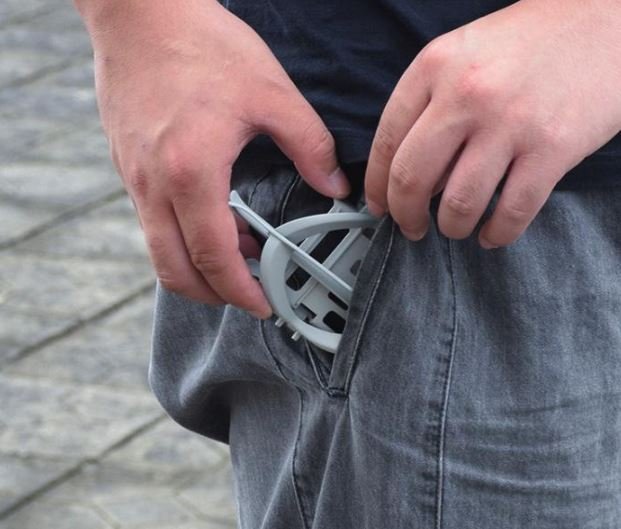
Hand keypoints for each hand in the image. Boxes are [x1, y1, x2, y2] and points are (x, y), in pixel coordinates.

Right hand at [77, 0, 349, 316]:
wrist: (140, 11)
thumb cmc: (202, 45)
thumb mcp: (272, 93)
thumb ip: (311, 146)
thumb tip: (335, 186)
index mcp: (192, 172)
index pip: (214, 257)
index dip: (242, 291)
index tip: (264, 304)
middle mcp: (154, 185)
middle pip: (175, 271)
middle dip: (214, 295)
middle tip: (248, 293)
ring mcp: (133, 178)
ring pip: (158, 251)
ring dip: (197, 268)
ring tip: (238, 256)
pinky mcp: (126, 166)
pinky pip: (152, 223)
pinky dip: (182, 238)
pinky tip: (213, 218)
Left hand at [365, 0, 620, 247]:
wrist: (606, 19)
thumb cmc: (530, 41)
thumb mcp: (464, 54)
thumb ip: (430, 104)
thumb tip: (411, 174)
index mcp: (435, 65)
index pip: (386, 141)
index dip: (376, 185)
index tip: (378, 206)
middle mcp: (467, 93)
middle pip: (412, 178)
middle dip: (405, 216)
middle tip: (411, 227)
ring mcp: (511, 121)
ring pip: (459, 203)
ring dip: (451, 228)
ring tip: (454, 228)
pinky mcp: (554, 147)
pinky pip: (512, 212)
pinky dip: (497, 234)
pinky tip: (492, 234)